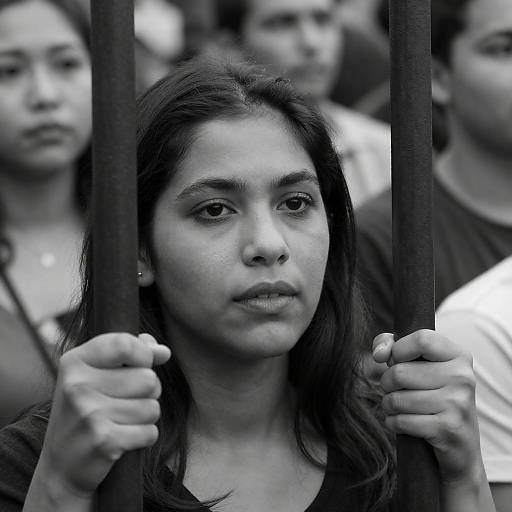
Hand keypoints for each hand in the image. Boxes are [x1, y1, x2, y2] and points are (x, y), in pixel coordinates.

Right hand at [37, 333, 170, 499]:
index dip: (144, 355)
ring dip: (146, 416)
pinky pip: (150, 431)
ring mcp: (88, 413)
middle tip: (126, 402)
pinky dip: (144, 437)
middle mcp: (77, 385)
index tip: (141, 364)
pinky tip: (123, 439)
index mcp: (75, 361)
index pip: (125, 344)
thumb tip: (163, 352)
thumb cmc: (87, 410)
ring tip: (122, 421)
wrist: (61, 465)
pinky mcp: (102, 441)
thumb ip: (131, 353)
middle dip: (148, 392)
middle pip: (148, 378)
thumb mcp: (98, 373)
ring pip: (152, 407)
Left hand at [372, 329, 482, 484]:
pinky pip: (402, 421)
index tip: (394, 360)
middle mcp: (462, 377)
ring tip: (397, 406)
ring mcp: (458, 404)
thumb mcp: (419, 364)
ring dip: (388, 404)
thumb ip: (392, 345)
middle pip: (400, 372)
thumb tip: (380, 354)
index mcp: (458, 356)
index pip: (422, 339)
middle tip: (394, 389)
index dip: (398, 349)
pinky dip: (393, 422)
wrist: (460, 445)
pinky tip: (400, 422)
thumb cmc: (432, 395)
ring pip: (398, 398)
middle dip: (387, 382)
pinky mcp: (448, 428)